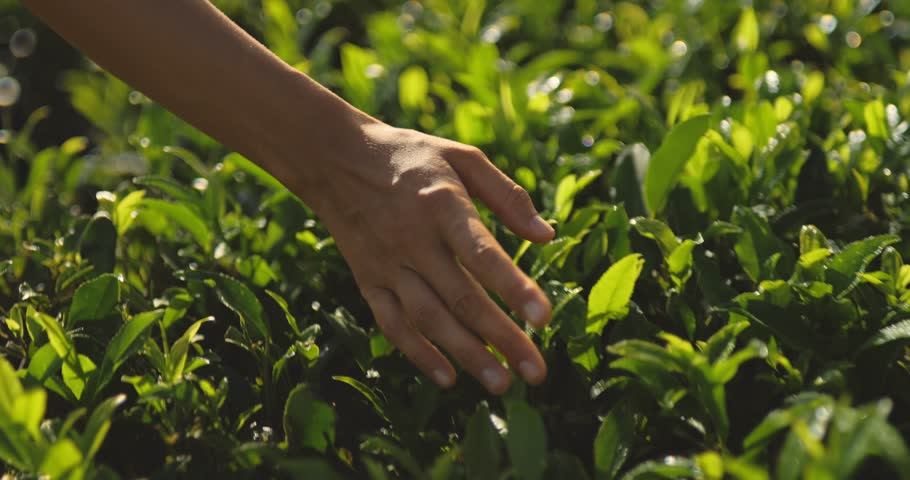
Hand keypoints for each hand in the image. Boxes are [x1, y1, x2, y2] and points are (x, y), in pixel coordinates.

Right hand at [303, 121, 555, 393]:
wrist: (338, 160)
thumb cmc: (413, 158)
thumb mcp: (462, 159)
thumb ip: (507, 195)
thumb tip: (547, 236)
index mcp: (442, 205)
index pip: (482, 254)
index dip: (513, 288)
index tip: (543, 319)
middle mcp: (414, 239)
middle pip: (461, 297)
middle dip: (502, 338)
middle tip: (536, 373)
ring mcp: (388, 264)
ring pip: (429, 318)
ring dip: (466, 355)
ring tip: (501, 383)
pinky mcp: (368, 281)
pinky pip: (392, 324)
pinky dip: (418, 353)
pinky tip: (448, 377)